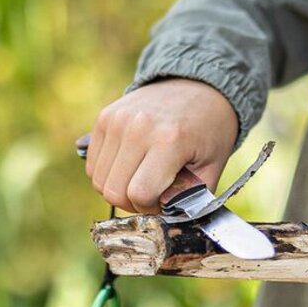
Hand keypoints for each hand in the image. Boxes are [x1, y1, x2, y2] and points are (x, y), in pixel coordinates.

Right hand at [82, 78, 239, 212]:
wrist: (199, 84)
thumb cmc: (209, 128)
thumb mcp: (213, 165)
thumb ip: (192, 199)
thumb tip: (167, 222)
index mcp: (168, 139)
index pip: (139, 194)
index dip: (151, 208)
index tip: (165, 200)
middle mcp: (137, 126)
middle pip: (113, 191)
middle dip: (133, 203)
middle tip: (154, 192)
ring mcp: (117, 119)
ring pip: (98, 180)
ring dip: (119, 188)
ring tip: (144, 176)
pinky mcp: (105, 117)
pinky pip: (94, 163)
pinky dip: (109, 172)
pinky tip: (132, 164)